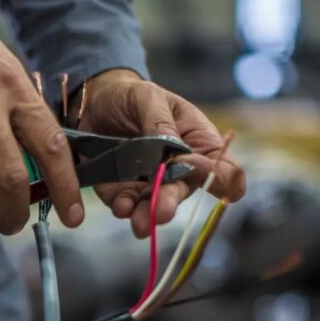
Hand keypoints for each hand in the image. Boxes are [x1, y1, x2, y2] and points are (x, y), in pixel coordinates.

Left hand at [78, 69, 245, 237]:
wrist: (96, 102)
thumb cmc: (133, 97)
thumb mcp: (150, 99)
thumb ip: (163, 126)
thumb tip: (174, 154)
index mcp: (199, 146)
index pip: (223, 172)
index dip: (215, 176)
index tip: (192, 165)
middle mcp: (179, 171)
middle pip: (183, 193)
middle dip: (171, 202)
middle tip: (162, 211)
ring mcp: (150, 184)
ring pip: (154, 207)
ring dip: (147, 216)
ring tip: (140, 223)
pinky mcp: (122, 191)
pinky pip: (125, 205)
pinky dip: (123, 208)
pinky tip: (121, 207)